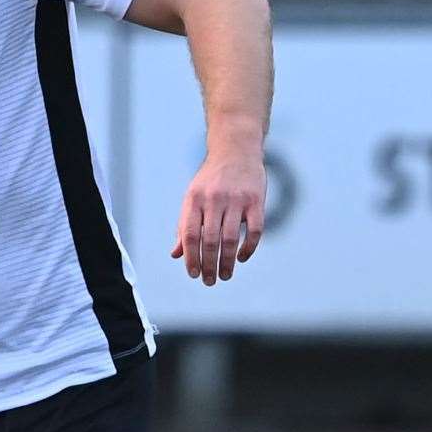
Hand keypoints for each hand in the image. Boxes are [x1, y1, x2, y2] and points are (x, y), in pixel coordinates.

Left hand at [172, 144, 265, 284]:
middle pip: (209, 240)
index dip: (190, 257)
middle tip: (209, 281)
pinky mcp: (256, 200)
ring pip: (230, 238)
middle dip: (209, 265)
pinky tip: (242, 258)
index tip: (193, 274)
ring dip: (227, 261)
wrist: (236, 150)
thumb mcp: (193, 198)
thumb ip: (185, 225)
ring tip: (225, 275)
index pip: (190, 234)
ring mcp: (236, 199)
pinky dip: (248, 248)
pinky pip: (255, 230)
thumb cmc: (211, 180)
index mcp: (194, 199)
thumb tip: (176, 255)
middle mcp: (214, 199)